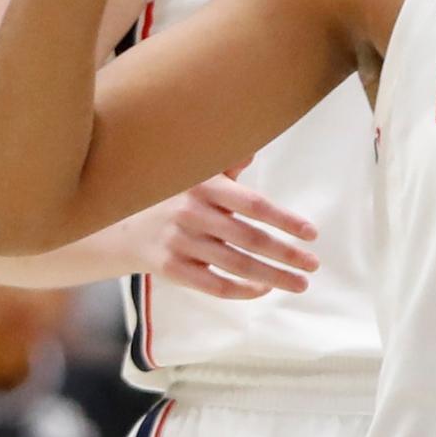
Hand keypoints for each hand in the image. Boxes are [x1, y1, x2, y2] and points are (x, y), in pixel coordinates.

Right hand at [128, 173, 319, 298]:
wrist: (121, 225)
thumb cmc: (175, 197)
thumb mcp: (197, 174)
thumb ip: (227, 163)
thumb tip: (253, 146)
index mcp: (203, 186)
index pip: (253, 204)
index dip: (285, 220)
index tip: (312, 234)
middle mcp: (191, 213)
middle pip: (250, 238)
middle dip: (287, 254)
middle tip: (313, 264)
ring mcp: (179, 243)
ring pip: (236, 266)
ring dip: (273, 276)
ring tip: (300, 283)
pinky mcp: (171, 269)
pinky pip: (214, 285)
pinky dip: (243, 290)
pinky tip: (265, 288)